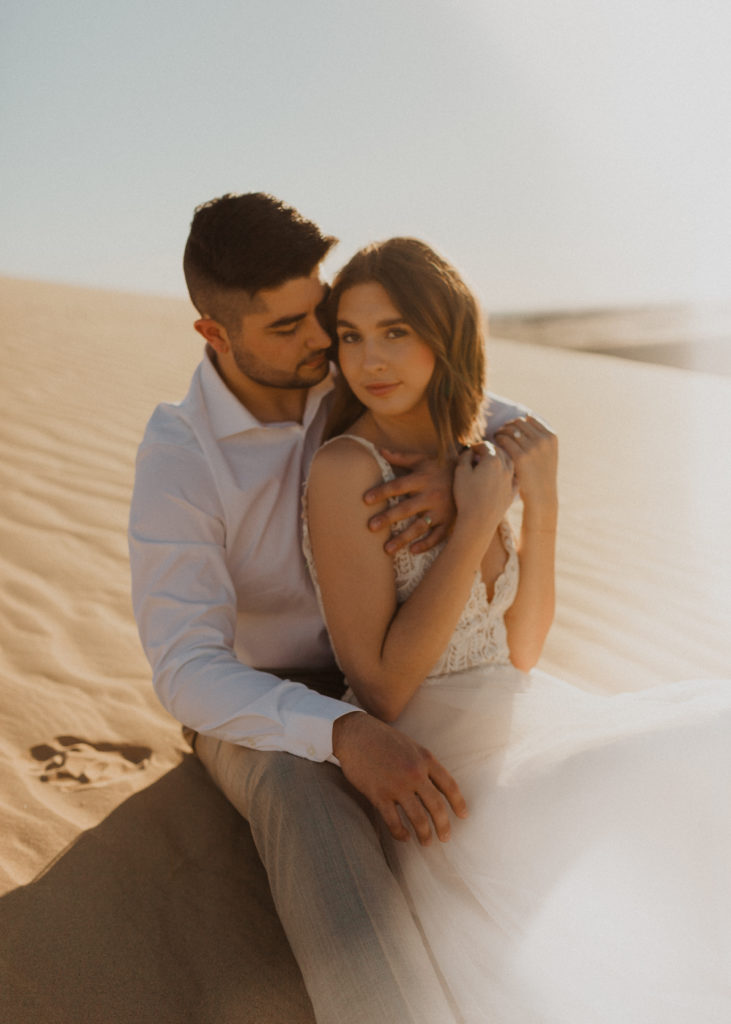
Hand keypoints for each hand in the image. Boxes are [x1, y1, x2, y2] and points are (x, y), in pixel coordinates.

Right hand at [332, 711, 467, 843]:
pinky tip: (404, 837)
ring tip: (427, 842)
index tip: (463, 816)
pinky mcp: (379, 795)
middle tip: (446, 837)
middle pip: (437, 806)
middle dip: (443, 825)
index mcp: (425, 759)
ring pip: (418, 818)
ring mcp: (397, 785)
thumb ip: (424, 764)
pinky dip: (401, 833)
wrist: (355, 734)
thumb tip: (436, 786)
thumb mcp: (410, 746)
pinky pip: (394, 821)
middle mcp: (414, 773)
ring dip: (425, 834)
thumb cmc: (382, 738)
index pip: (449, 786)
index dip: (458, 803)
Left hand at [362, 449, 455, 555]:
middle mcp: (431, 495)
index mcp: (422, 479)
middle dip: (388, 518)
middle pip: (406, 508)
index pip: (398, 485)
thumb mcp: (423, 460)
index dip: (382, 492)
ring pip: (420, 526)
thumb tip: (379, 450)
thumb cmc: (441, 468)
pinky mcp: (450, 522)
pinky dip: (426, 544)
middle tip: (371, 527)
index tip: (365, 499)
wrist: (474, 476)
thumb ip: (401, 457)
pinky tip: (412, 551)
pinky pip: (438, 536)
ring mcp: (441, 510)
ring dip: (403, 538)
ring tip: (387, 549)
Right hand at [452, 442, 513, 543]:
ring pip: (509, 462)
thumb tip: (470, 451)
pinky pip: (514, 477)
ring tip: (492, 462)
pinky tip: (503, 475)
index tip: (471, 449)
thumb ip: (465, 457)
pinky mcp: (512, 492)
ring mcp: (511, 480)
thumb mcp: (460, 472)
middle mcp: (505, 467)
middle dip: (490, 450)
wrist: (479, 520)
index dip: (477, 446)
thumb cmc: (467, 495)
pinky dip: (508, 473)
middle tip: (480, 453)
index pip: (486, 445)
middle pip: (500, 451)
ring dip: (501, 459)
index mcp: (492, 460)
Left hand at [493, 416, 557, 516]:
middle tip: (501, 432)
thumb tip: (526, 416)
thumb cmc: (541, 474)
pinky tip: (495, 444)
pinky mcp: (521, 456)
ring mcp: (533, 447)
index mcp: (551, 436)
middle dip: (508, 425)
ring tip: (496, 437)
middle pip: (518, 422)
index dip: (518, 422)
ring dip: (501, 431)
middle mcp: (543, 439)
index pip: (529, 418)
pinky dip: (497, 439)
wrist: (541, 495)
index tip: (511, 428)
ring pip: (510, 429)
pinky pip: (504, 439)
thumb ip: (540, 436)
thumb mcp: (548, 453)